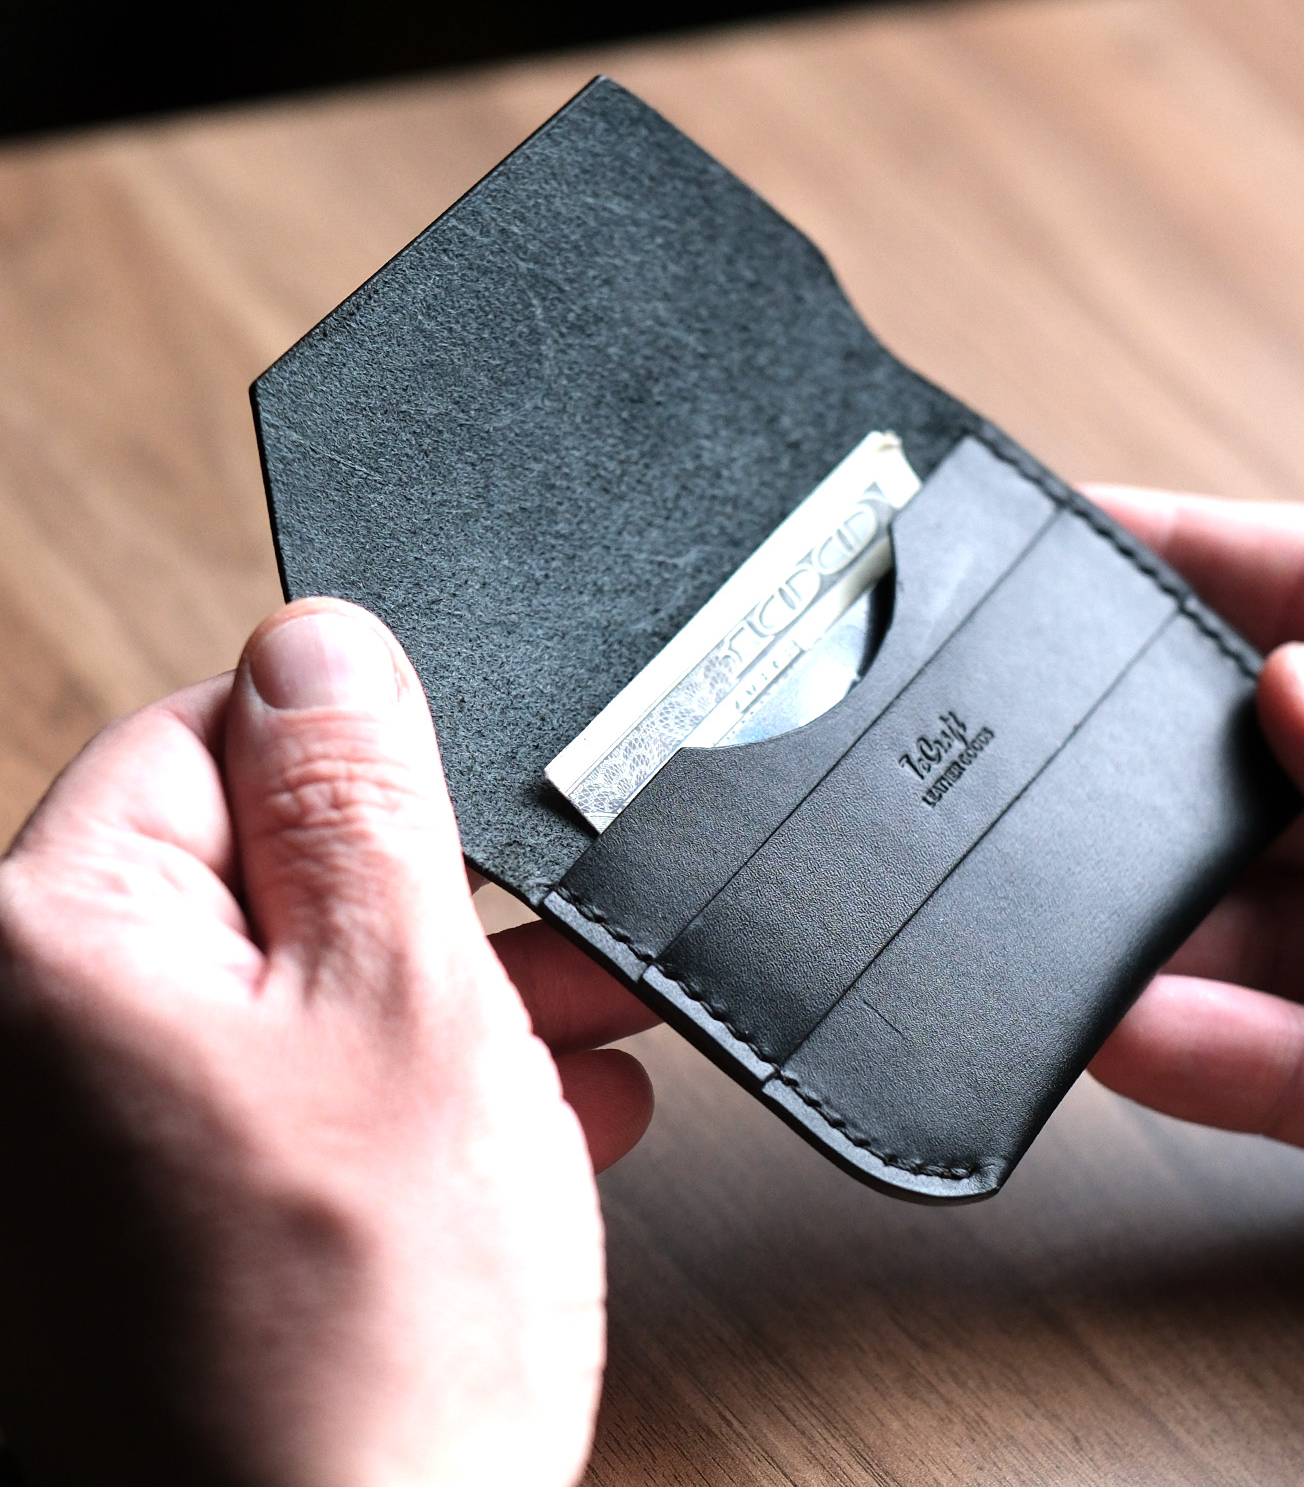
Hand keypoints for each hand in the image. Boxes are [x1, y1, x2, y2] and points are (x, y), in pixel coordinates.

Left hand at [0, 599, 656, 1486]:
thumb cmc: (362, 1341)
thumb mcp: (410, 1001)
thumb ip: (358, 797)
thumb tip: (322, 642)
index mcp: (51, 948)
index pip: (205, 735)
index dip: (357, 765)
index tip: (452, 813)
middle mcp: (28, 1042)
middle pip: (252, 871)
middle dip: (419, 900)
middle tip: (533, 935)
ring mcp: (81, 1142)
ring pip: (287, 990)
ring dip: (436, 1001)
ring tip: (570, 1037)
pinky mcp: (149, 1216)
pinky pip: (281, 1091)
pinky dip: (396, 1090)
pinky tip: (521, 1114)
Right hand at [1087, 489, 1303, 1208]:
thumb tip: (1303, 696)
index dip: (1196, 559)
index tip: (1068, 546)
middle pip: (1271, 777)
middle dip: (1147, 784)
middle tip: (1029, 785)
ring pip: (1271, 936)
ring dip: (1163, 944)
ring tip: (1058, 940)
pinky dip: (1222, 1063)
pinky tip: (1135, 1035)